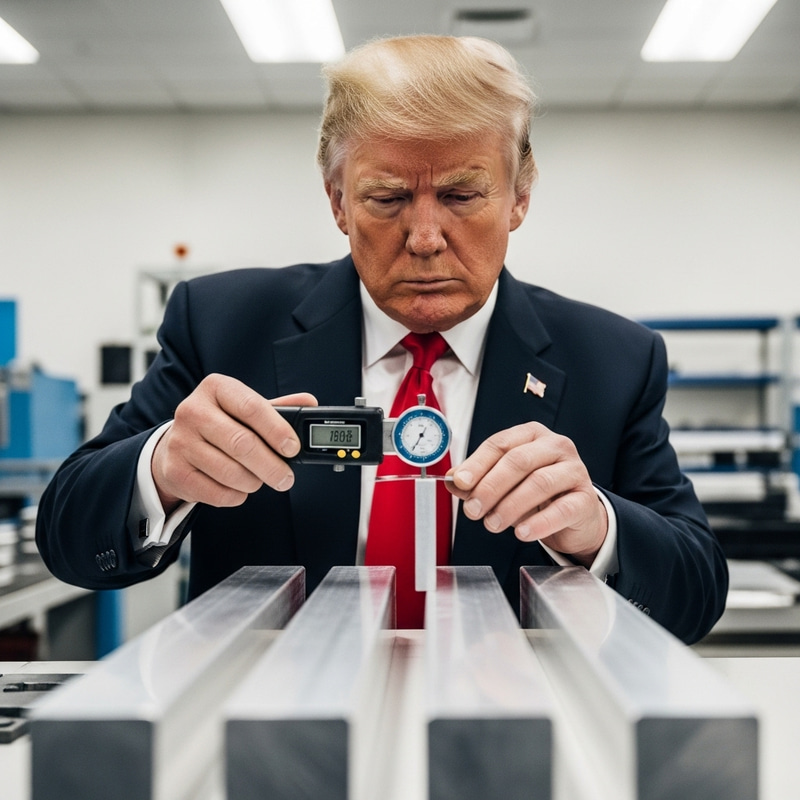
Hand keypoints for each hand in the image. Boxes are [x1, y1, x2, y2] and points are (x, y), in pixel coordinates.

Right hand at [151, 373, 316, 512]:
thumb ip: (277, 408)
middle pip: (242, 443)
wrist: (174, 446)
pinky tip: (238, 488)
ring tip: (259, 480)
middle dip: (271, 465)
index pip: (252, 407)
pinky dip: (235, 496)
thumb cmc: (219, 425)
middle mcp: (193, 410)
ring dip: (253, 482)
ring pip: (230, 472)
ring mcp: (180, 441)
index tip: (294, 448)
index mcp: (216, 388)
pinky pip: (216, 493)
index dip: (277, 430)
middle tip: (286, 478)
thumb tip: (309, 403)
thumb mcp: (244, 409)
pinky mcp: (174, 471)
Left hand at [447, 421, 607, 565]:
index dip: (477, 464)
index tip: (459, 482)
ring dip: (510, 506)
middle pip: (518, 461)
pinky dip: (539, 522)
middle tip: (473, 510)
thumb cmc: (536, 494)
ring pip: (540, 483)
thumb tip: (451, 481)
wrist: (574, 516)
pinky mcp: (586, 498)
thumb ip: (477, 481)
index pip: (500, 444)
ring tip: (492, 524)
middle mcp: (555, 446)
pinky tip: (522, 532)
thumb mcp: (504, 484)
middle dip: (490, 487)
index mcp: (531, 435)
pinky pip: (563, 508)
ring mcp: (574, 470)